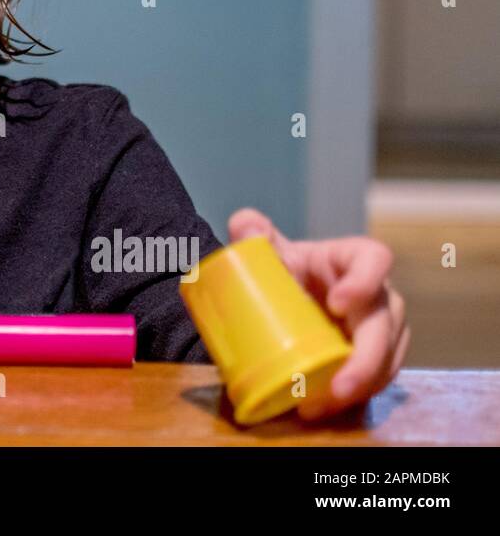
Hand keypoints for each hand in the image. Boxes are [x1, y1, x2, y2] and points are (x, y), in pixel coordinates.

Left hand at [228, 207, 409, 419]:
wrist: (281, 295)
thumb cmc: (281, 267)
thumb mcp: (265, 247)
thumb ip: (250, 230)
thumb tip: (245, 225)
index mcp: (352, 259)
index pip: (375, 259)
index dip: (364, 281)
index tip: (337, 304)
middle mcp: (376, 294)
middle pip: (387, 323)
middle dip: (368, 359)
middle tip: (339, 385)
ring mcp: (379, 329)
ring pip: (388, 358)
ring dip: (361, 387)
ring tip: (322, 406)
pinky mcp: (371, 357)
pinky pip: (375, 379)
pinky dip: (353, 397)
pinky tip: (323, 409)